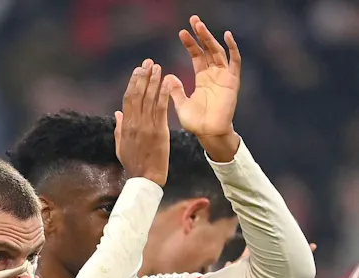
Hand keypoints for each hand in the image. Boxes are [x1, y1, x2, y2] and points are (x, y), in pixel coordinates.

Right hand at [115, 59, 170, 185]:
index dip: (133, 83)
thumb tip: (117, 113)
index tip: (138, 70)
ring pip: (148, 98)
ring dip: (153, 81)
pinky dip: (164, 93)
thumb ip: (119, 128)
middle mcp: (134, 123)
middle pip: (137, 95)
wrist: (145, 178)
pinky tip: (168, 81)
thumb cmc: (134, 164)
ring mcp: (146, 126)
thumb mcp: (121, 146)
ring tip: (157, 67)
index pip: (128, 99)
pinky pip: (160, 108)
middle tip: (148, 62)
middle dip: (142, 77)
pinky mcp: (158, 131)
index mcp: (125, 126)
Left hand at [165, 16, 241, 158]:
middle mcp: (213, 74)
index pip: (196, 55)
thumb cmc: (196, 122)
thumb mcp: (181, 104)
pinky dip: (232, 48)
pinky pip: (235, 61)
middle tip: (193, 20)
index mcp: (201, 78)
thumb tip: (167, 77)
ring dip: (210, 38)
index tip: (181, 33)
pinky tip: (226, 36)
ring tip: (200, 25)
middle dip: (200, 35)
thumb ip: (175, 90)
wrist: (209, 133)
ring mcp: (224, 76)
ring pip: (218, 51)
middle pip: (207, 49)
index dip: (190, 44)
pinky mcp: (232, 81)